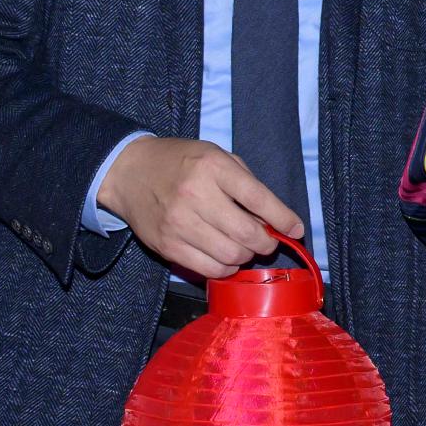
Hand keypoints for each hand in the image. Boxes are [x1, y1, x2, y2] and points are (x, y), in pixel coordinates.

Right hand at [99, 136, 303, 278]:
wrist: (128, 171)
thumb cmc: (180, 162)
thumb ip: (245, 183)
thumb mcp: (216, 156)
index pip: (258, 198)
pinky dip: (226, 269)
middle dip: (266, 243)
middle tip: (266, 241)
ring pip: (231, 256)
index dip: (283, 218)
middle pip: (247, 234)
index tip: (296, 229)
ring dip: (246, 256)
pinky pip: (208, 269)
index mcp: (213, 167)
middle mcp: (196, 195)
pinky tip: (226, 258)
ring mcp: (179, 223)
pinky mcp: (167, 245)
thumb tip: (274, 219)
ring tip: (244, 247)